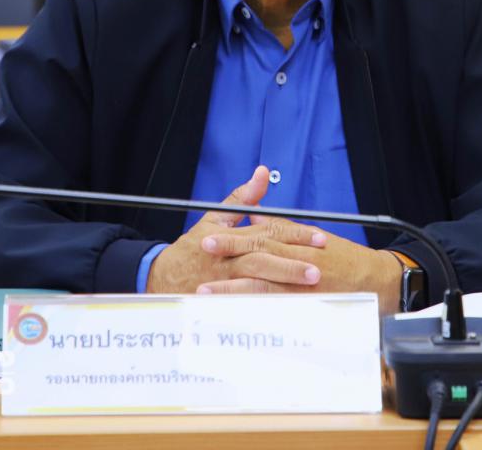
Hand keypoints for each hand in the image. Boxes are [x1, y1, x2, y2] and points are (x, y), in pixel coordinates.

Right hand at [145, 165, 326, 293]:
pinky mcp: (221, 302)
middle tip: (318, 268)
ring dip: (282, 285)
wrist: (162, 277)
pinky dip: (265, 306)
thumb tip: (263, 173)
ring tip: (307, 289)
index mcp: (230, 236)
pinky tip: (286, 308)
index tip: (319, 238)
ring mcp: (224, 283)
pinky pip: (245, 305)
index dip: (294, 235)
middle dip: (291, 265)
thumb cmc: (193, 246)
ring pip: (255, 284)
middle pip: (262, 260)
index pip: (267, 233)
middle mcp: (227, 259)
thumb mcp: (215, 217)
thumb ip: (242, 197)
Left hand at [197, 224, 403, 315]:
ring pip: (263, 284)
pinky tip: (234, 317)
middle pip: (260, 253)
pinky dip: (255, 312)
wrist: (380, 281)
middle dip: (230, 252)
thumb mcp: (317, 238)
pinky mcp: (309, 306)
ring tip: (206, 292)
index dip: (235, 234)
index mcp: (301, 241)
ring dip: (232, 288)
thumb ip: (285, 231)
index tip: (210, 234)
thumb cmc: (347, 260)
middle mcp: (301, 259)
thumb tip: (257, 220)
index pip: (263, 233)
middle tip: (203, 250)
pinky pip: (278, 310)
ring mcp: (304, 284)